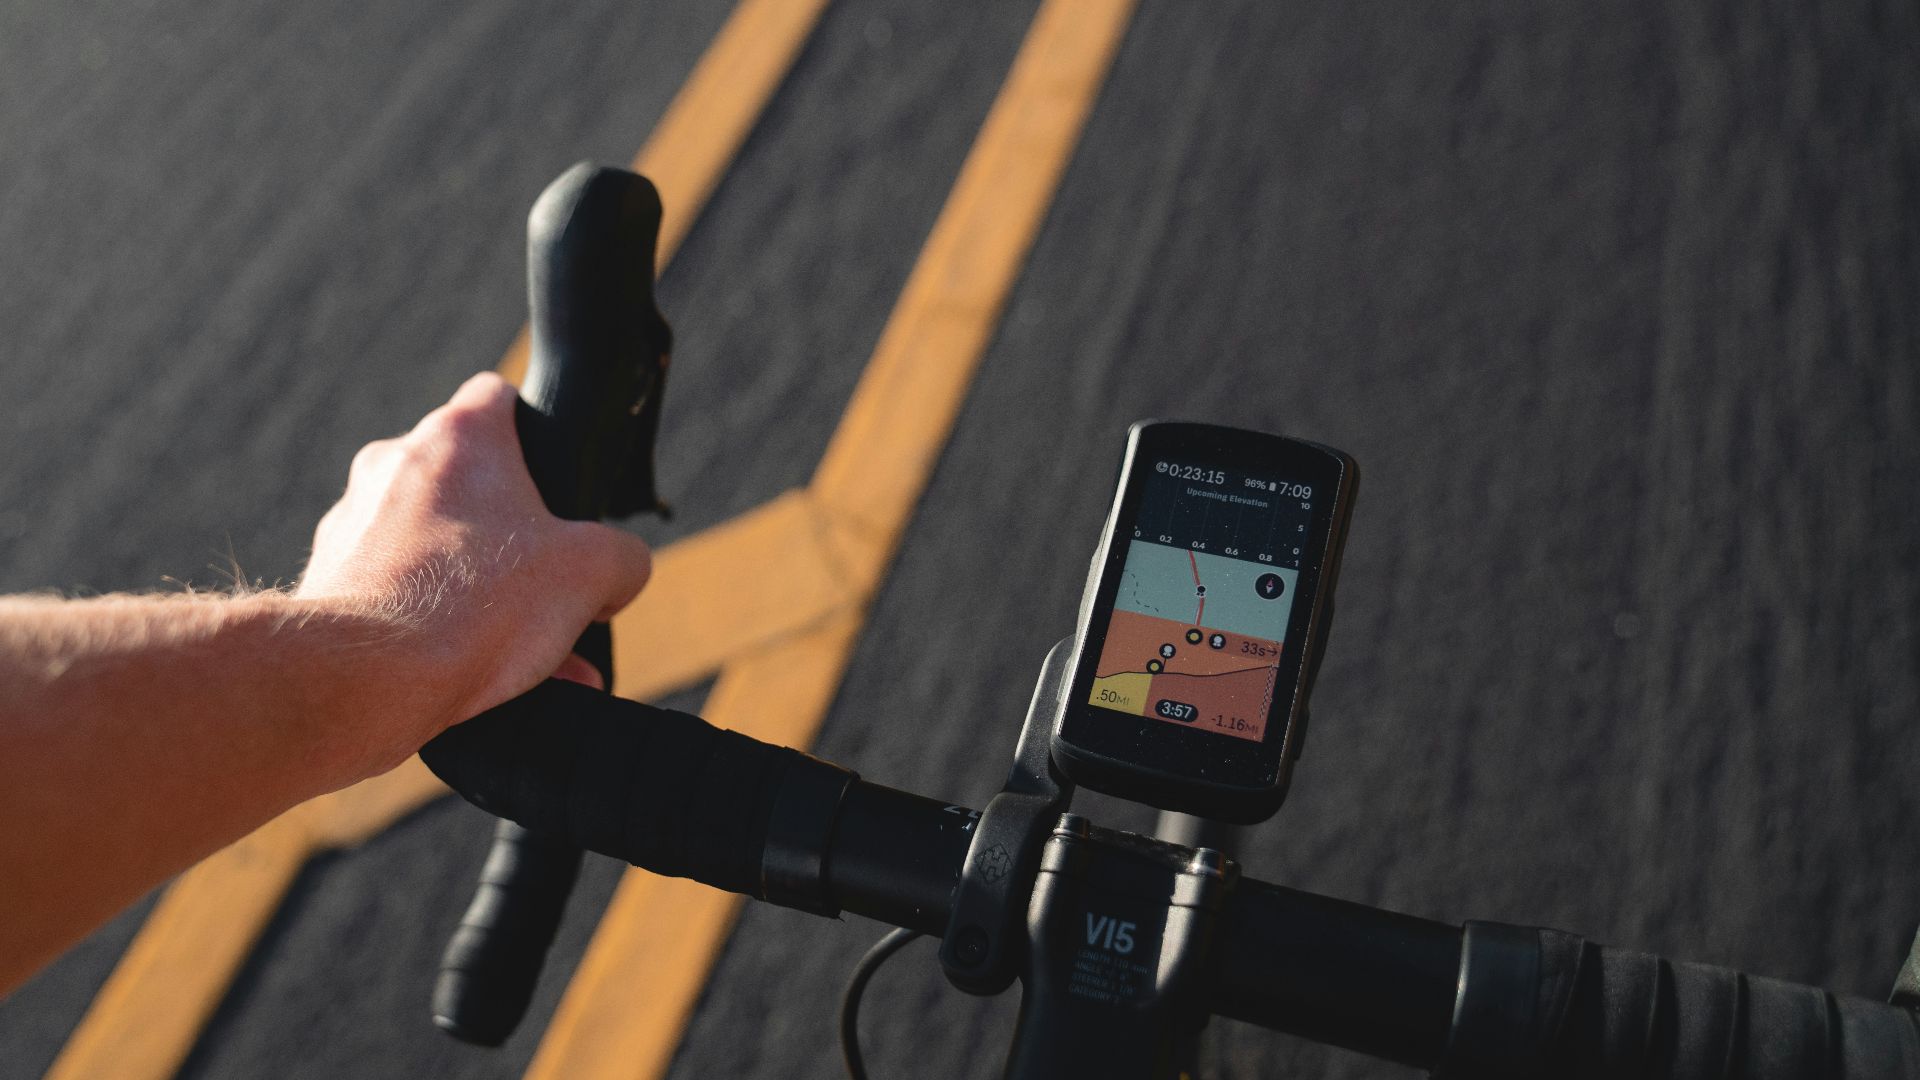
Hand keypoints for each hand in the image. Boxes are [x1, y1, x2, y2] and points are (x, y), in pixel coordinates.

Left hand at [296, 372, 649, 764]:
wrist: (366, 677)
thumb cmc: (476, 604)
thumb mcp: (591, 572)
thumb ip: (623, 558)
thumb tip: (618, 573)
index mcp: (458, 437)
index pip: (498, 397)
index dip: (535, 431)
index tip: (554, 481)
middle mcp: (394, 465)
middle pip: (471, 486)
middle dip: (517, 542)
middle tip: (553, 595)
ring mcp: (352, 522)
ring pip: (436, 549)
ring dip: (483, 596)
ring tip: (531, 663)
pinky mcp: (328, 581)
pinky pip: (400, 596)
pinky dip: (438, 631)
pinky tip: (479, 685)